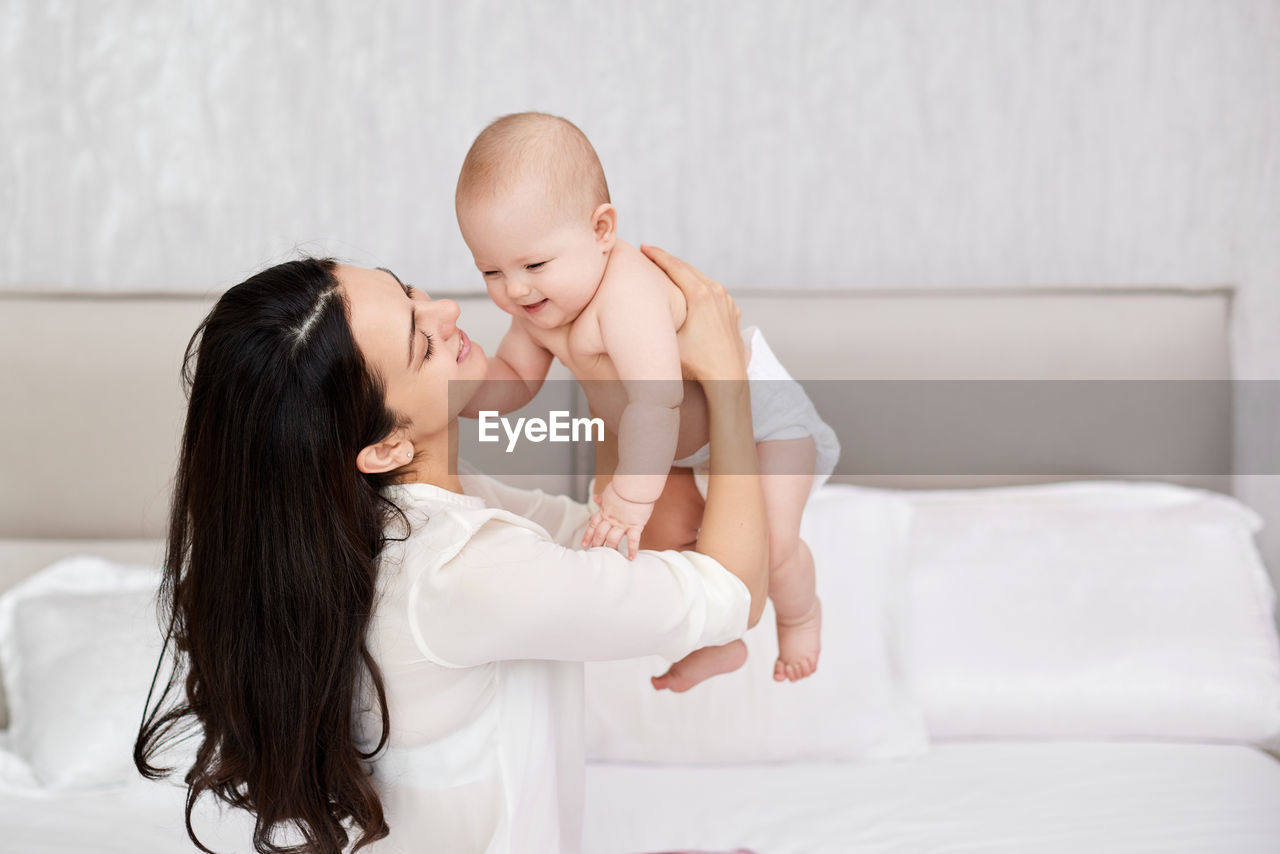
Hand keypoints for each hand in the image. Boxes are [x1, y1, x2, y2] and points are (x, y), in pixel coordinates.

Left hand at [581, 482, 654, 559]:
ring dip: (611, 548)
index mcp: (605, 511)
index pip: (593, 525)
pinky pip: (633, 540)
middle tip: (596, 553)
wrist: (634, 485)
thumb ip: (603, 498)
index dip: (588, 535)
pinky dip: (632, 549)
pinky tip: (631, 557)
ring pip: (613, 539)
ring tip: (612, 556)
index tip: (584, 544)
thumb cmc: (623, 485)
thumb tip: (595, 497)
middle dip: (598, 544)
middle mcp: (612, 519)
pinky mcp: (635, 525)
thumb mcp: (609, 491)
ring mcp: (623, 523)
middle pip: (601, 534)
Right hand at [641, 244, 745, 382]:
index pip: (674, 266)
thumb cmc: (697, 364)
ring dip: (684, 274)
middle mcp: (716, 293)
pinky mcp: (731, 313)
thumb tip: (632, 311)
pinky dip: (700, 288)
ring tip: (668, 272)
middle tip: (650, 254)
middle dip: (668, 261)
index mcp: (700, 294)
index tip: (643, 247)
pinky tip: (692, 292)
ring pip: (702, 280)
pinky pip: (713, 294)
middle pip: (688, 269)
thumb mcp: (669, 339)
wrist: (727, 379)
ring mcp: (726, 302)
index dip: (657, 255)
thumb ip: (654, 321)